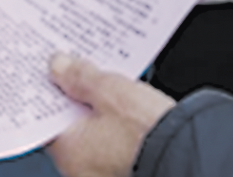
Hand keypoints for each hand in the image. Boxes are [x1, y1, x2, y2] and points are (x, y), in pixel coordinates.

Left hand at [46, 53, 175, 176]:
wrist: (188, 153)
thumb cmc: (149, 131)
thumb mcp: (110, 90)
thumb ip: (80, 77)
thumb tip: (58, 66)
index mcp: (69, 152)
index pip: (44, 119)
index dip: (49, 92)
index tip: (54, 72)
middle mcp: (82, 170)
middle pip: (68, 126)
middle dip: (74, 99)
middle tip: (81, 72)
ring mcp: (104, 173)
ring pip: (91, 135)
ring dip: (96, 112)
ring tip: (108, 85)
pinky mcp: (125, 169)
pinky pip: (110, 144)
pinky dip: (112, 126)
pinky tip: (125, 106)